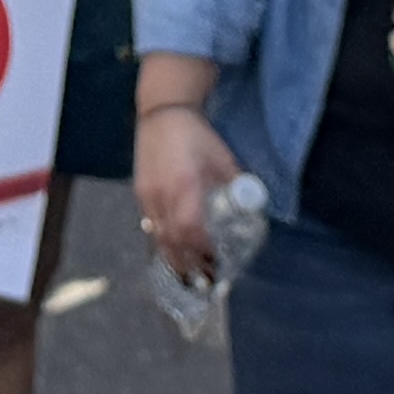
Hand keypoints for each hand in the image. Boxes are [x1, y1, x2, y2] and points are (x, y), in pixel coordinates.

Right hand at [131, 99, 241, 279]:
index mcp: (186, 185)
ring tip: (190, 275)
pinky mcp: (140, 194)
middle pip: (173, 241)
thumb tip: (253, 212)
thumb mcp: (224, 160)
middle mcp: (164, 194)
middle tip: (207, 279)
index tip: (218, 261)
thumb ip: (237, 188)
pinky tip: (176, 253)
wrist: (162, 114)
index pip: (192, 229)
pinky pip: (152, 227)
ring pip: (159, 238)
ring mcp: (148, 195)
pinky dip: (165, 243)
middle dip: (190, 264)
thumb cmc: (198, 136)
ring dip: (175, 259)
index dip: (205, 250)